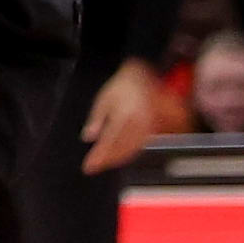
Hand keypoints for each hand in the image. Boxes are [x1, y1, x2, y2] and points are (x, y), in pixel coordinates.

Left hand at [80, 58, 164, 173]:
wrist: (142, 76)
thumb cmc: (121, 87)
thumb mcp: (103, 99)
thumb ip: (96, 119)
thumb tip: (88, 136)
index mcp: (124, 114)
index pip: (109, 141)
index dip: (99, 156)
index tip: (89, 166)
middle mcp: (138, 121)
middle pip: (122, 148)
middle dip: (107, 160)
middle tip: (94, 166)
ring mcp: (149, 125)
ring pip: (134, 149)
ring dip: (119, 159)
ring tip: (105, 163)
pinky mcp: (155, 126)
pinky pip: (143, 144)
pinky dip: (131, 152)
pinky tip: (121, 156)